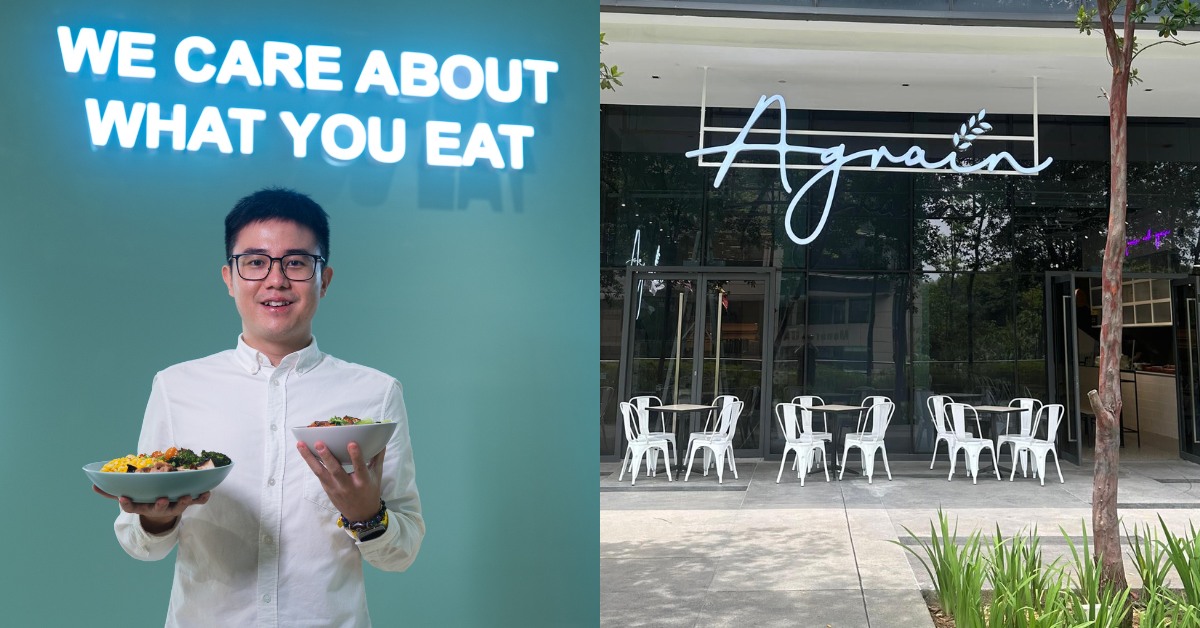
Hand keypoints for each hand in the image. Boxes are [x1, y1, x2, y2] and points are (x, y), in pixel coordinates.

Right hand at [92, 485, 209, 533]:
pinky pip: (196, 502)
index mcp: (141, 506)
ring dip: (183, 502)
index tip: (123, 498)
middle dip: (160, 505)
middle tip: (162, 499)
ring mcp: (173, 507)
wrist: (163, 512)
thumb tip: (93, 485)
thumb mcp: (130, 497)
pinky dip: (202, 499)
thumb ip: (112, 491)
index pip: (132, 507)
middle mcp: (156, 508)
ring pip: (178, 507)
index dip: (127, 504)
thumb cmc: (144, 499)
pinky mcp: (186, 503)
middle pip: (158, 509)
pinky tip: (207, 493)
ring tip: (188, 496)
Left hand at [296, 441, 384, 522]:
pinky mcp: (327, 489)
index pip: (359, 468)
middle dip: (327, 457)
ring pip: (320, 473)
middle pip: (335, 471)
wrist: (360, 516)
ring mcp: (335, 489)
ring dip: (309, 458)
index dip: (356, 456)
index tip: (351, 444)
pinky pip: (318, 475)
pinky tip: (304, 453)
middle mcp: (347, 486)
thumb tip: (381, 442)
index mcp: (363, 482)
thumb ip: (378, 459)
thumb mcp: (377, 477)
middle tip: (319, 443)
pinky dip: (311, 464)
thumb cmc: (370, 493)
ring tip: (301, 445)